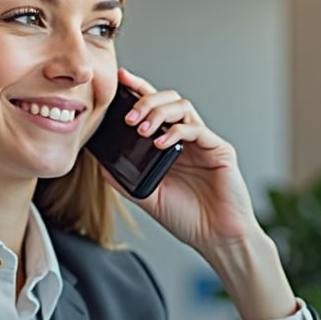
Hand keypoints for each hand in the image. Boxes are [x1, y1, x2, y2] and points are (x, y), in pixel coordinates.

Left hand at [106, 67, 262, 252]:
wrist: (217, 239)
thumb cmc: (188, 219)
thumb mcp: (148, 197)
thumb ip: (127, 180)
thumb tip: (101, 164)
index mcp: (171, 146)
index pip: (154, 109)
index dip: (138, 90)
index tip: (120, 80)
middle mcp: (188, 140)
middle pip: (169, 99)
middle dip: (146, 99)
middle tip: (129, 116)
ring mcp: (204, 143)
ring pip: (183, 107)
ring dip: (159, 112)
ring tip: (142, 129)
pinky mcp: (219, 151)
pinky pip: (196, 129)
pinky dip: (176, 131)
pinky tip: (161, 143)